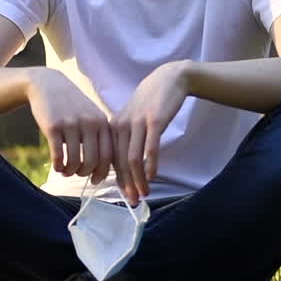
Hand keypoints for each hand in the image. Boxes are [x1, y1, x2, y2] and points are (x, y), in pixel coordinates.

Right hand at [26, 68, 113, 183]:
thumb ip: (100, 136)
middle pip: (93, 161)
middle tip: (78, 174)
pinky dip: (58, 166)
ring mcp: (71, 124)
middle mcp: (89, 123)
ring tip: (66, 171)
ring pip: (75, 161)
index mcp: (102, 122)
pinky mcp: (53, 126)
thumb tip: (104, 168)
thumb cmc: (72, 106)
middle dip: (85, 174)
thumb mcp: (92, 116)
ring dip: (70, 171)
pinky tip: (57, 166)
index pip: (108, 155)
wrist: (48, 85)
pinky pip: (58, 155)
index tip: (95, 180)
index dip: (102, 172)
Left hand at [112, 60, 191, 204]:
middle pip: (121, 162)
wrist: (168, 79)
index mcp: (113, 126)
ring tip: (144, 193)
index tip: (124, 195)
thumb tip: (124, 166)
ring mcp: (138, 122)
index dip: (117, 179)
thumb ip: (125, 138)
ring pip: (133, 158)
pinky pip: (150, 148)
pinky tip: (152, 176)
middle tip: (133, 201)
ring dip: (138, 179)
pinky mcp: (154, 121)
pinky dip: (150, 165)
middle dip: (127, 184)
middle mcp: (122, 125)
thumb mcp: (132, 118)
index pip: (111, 159)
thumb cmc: (150, 102)